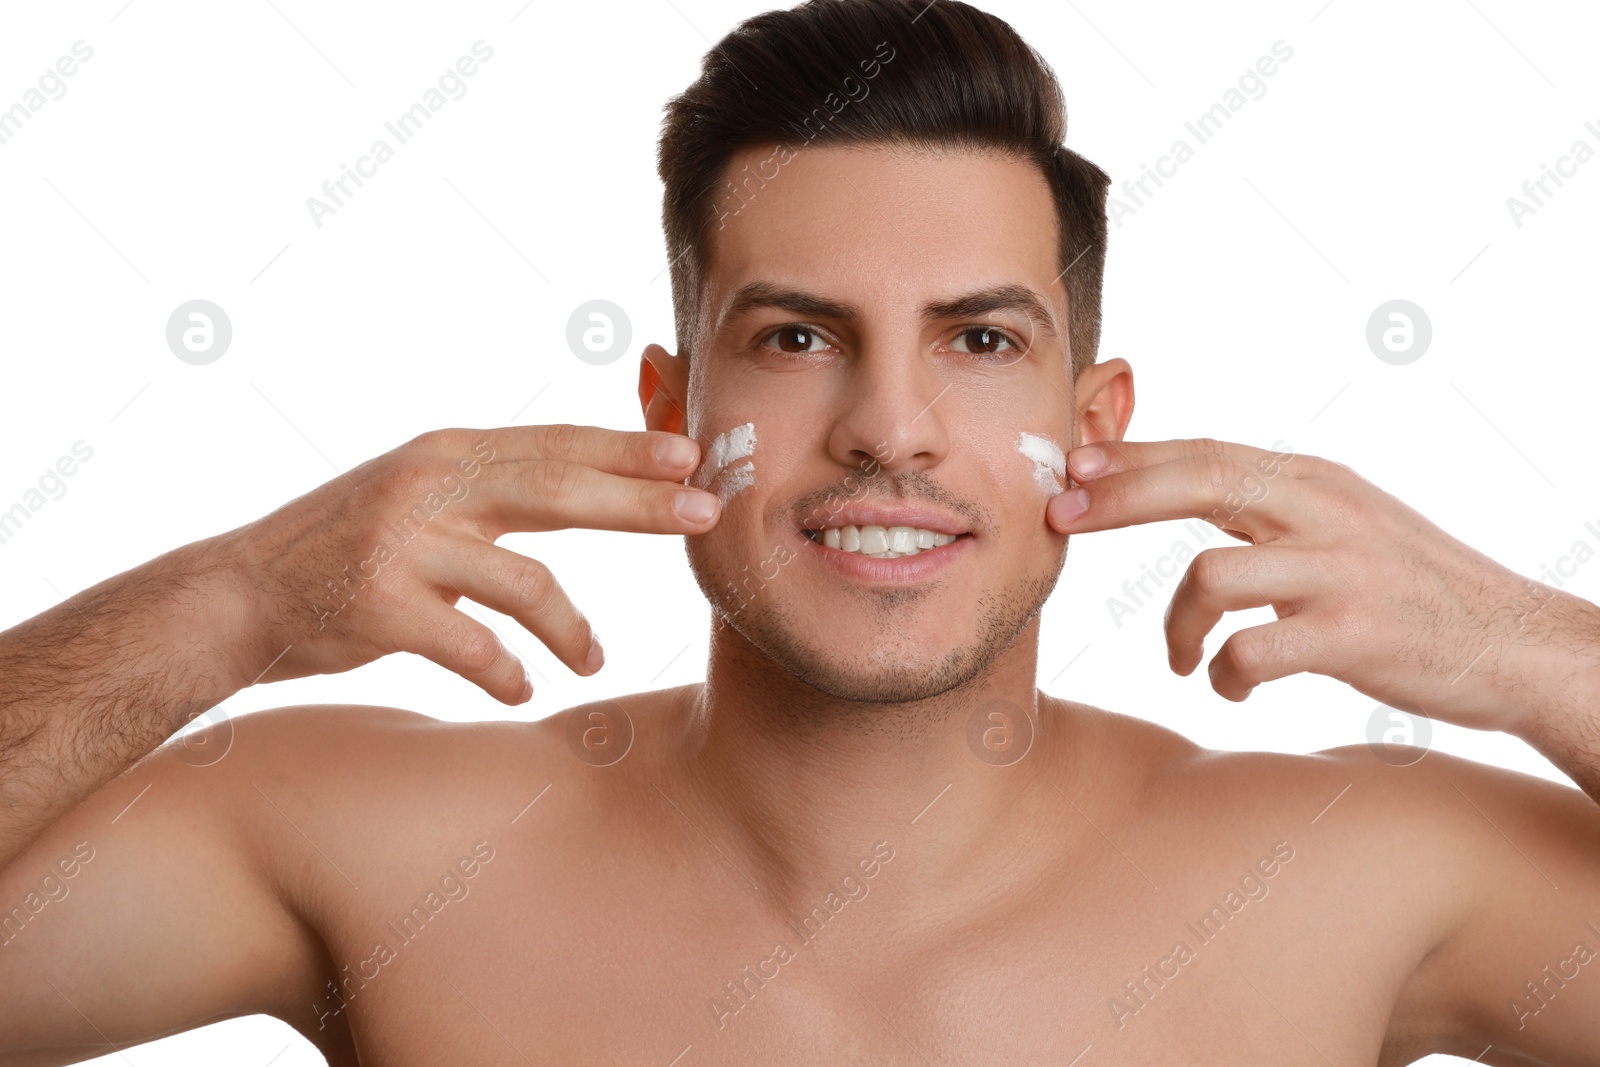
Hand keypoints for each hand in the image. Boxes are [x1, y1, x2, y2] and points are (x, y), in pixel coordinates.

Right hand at [214, 425, 721, 703]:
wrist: (237, 594)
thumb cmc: (348, 547)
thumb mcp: (421, 494)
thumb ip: (496, 489)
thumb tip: (598, 482)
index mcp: (447, 455)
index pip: (553, 444)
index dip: (625, 448)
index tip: (692, 453)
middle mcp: (427, 486)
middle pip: (555, 490)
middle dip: (638, 503)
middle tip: (703, 515)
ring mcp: (400, 544)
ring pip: (525, 583)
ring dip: (573, 629)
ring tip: (594, 657)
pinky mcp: (377, 606)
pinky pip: (471, 646)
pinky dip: (506, 672)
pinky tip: (520, 688)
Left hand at [1044, 438, 1599, 735]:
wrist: (1516, 647)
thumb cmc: (1410, 591)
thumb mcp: (1340, 523)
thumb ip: (1265, 506)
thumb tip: (1165, 487)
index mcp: (1314, 482)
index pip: (1206, 451)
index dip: (1130, 458)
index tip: (1066, 468)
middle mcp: (1326, 510)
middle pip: (1200, 480)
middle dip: (1116, 498)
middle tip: (1059, 521)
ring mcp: (1342, 571)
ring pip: (1211, 575)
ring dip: (1176, 626)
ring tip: (1181, 658)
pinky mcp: (1356, 636)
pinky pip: (1250, 653)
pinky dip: (1223, 676)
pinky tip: (1231, 688)